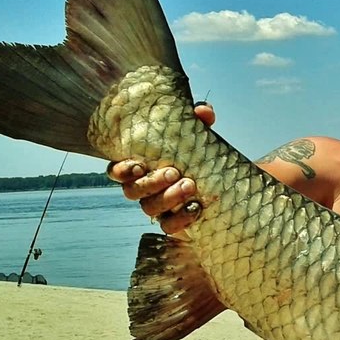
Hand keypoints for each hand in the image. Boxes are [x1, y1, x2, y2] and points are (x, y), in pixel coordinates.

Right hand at [106, 102, 214, 234]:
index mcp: (140, 167)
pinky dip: (181, 219)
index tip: (138, 164)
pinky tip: (196, 207)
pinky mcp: (172, 224)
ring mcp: (156, 208)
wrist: (222, 188)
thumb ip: (199, 122)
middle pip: (132, 191)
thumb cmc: (199, 156)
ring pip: (149, 209)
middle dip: (151, 182)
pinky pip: (168, 227)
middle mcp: (143, 189)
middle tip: (174, 172)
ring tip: (190, 185)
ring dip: (168, 198)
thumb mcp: (199, 136)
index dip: (121, 170)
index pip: (116, 171)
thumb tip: (202, 111)